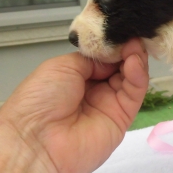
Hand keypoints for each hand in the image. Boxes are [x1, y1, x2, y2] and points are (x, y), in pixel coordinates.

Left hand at [0, 38, 148, 172]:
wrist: (34, 144)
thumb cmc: (39, 100)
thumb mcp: (62, 67)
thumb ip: (93, 57)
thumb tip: (114, 52)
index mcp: (75, 77)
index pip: (103, 56)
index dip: (114, 43)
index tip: (123, 29)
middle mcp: (94, 89)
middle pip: (120, 65)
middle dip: (127, 48)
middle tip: (133, 34)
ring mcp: (109, 104)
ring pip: (130, 77)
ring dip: (135, 58)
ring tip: (135, 45)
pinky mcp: (122, 118)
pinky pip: (133, 93)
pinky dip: (137, 75)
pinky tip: (134, 61)